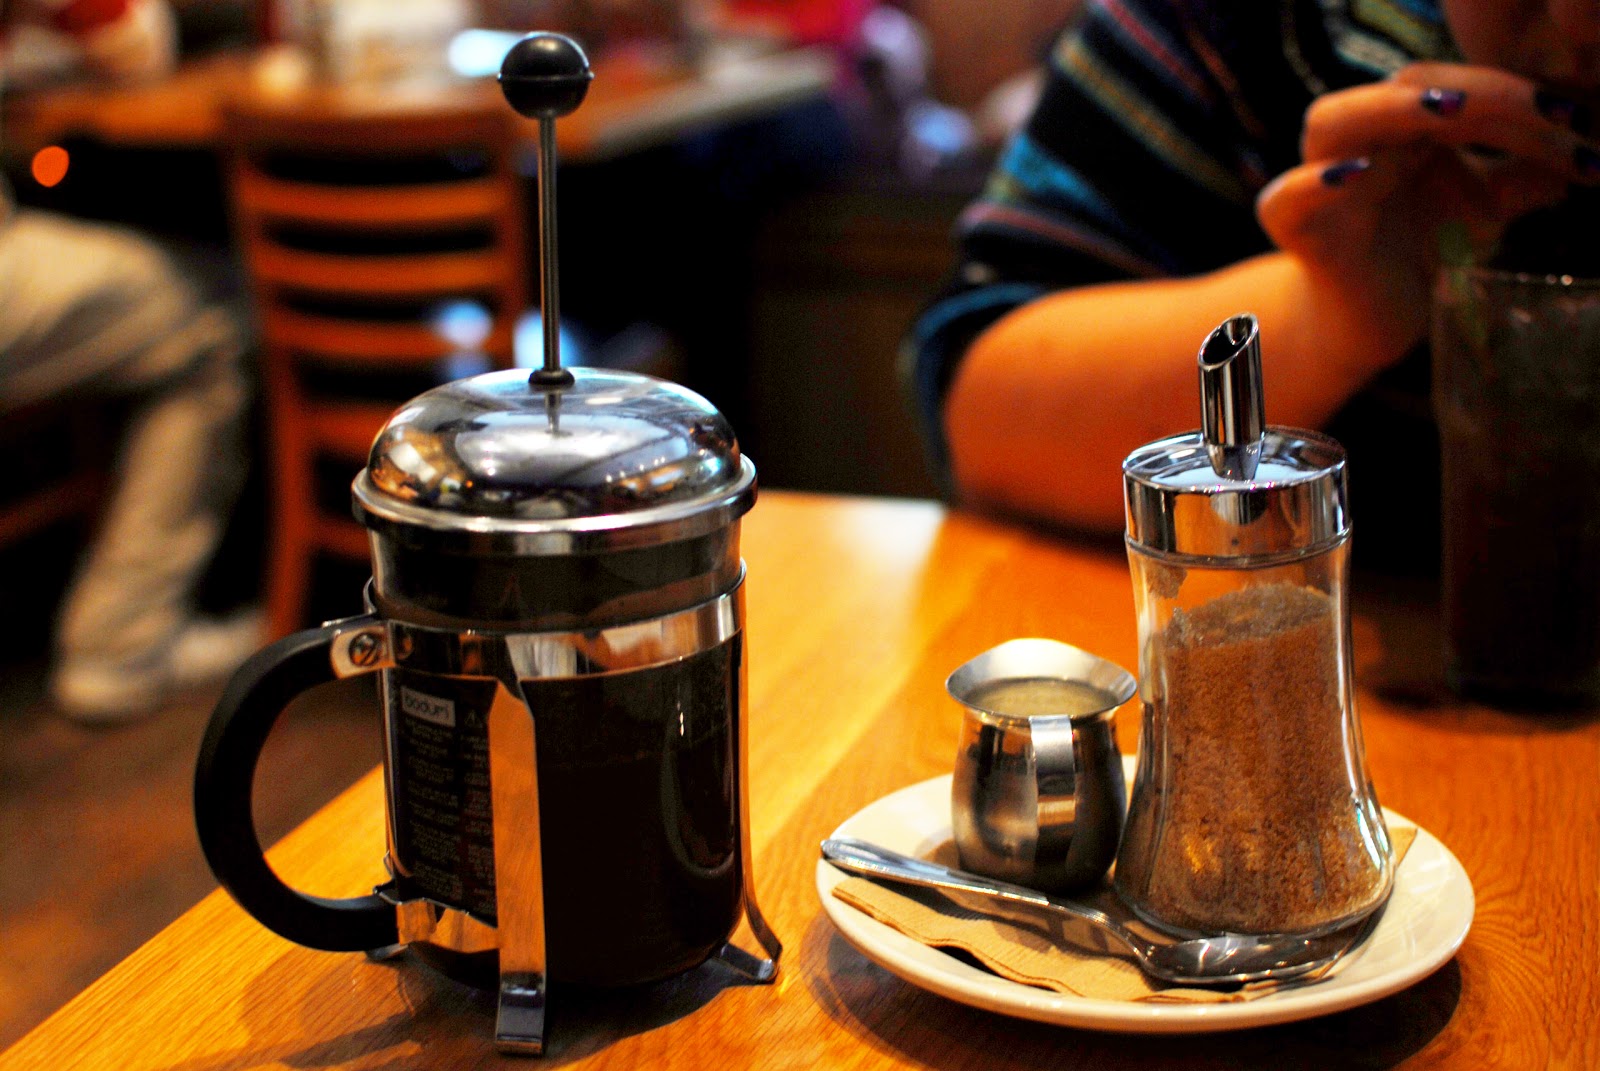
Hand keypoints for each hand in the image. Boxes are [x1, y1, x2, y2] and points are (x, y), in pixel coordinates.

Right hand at [1256, 62, 1592, 363]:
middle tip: (1535, 108)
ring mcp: (1322, 183)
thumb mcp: (1486, 204)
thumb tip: (1591, 148)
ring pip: (1330, 121)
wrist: (1369, 320)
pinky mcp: (1299, 233)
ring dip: (1386, 110)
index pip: (1459, 84)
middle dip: (1473, 92)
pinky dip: (1312, 184)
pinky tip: (1352, 174)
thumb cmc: (1420, 249)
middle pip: (1404, 87)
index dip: (1515, 94)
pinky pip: (1286, 198)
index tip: (1574, 117)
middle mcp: (1360, 141)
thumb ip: (1527, 172)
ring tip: (1446, 112)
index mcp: (1405, 123)